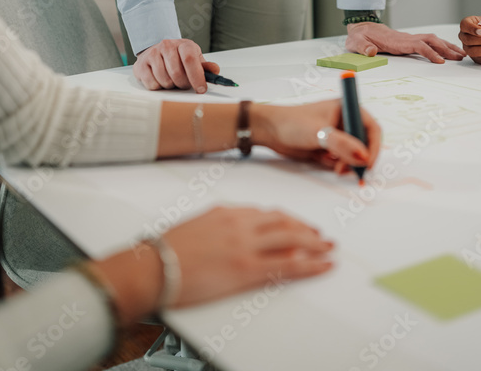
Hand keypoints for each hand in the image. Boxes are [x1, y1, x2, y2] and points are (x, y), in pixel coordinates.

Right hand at [93, 206, 332, 322]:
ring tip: (328, 248)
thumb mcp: (197, 228)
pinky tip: (323, 266)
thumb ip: (219, 227)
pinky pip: (288, 264)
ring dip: (315, 243)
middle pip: (284, 222)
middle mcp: (240, 223)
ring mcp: (245, 245)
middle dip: (306, 228)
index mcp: (227, 212)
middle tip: (321, 235)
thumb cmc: (165, 251)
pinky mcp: (246, 269)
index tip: (297, 225)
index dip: (287, 220)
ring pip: (292, 238)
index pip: (266, 213)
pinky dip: (311, 265)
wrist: (152, 266)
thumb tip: (232, 235)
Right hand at [133, 39, 219, 92]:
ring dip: (170, 86)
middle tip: (183, 84)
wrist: (156, 51)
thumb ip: (205, 66)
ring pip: (165, 80)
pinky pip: (152, 84)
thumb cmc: (178, 57)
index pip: (190, 59)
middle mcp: (167, 46)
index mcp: (183, 44)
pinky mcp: (141, 65)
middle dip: (182, 84)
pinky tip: (160, 80)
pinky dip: (158, 87)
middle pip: (177, 73)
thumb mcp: (194, 58)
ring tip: (171, 79)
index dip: (196, 77)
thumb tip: (214, 70)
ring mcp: (152, 54)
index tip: (201, 89)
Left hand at [253, 100, 380, 175]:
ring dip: (348, 164)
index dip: (374, 145)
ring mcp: (336, 135)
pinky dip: (337, 165)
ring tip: (336, 168)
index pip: (371, 127)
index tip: (368, 162)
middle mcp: (343, 121)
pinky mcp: (328, 148)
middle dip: (360, 158)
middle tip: (352, 171)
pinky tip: (323, 160)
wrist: (269, 131)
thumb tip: (363, 157)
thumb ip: (342, 144)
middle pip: (365, 143)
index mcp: (346, 108)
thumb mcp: (318, 132)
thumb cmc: (291, 122)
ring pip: (353, 154)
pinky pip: (341, 160)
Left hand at [345, 22, 465, 63]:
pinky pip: (427, 42)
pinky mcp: (408, 41)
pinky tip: (448, 51)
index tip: (441, 61)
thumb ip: (363, 47)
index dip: (430, 53)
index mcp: (396, 41)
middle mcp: (405, 38)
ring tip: (461, 55)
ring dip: (446, 46)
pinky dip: (439, 46)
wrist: (361, 27)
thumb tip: (371, 51)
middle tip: (460, 57)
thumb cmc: (359, 36)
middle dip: (446, 48)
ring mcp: (408, 39)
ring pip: (431, 40)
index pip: (418, 45)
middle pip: (430, 40)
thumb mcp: (356, 42)